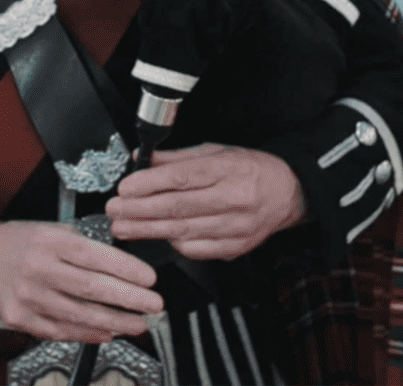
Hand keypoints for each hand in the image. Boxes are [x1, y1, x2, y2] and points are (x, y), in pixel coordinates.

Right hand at [0, 218, 161, 342]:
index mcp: (50, 241)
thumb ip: (84, 244)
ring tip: (138, 323)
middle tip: (154, 305)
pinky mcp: (21, 318)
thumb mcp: (52, 228)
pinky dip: (88, 333)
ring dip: (115, 322)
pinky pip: (61, 331)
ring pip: (80, 315)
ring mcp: (28, 297)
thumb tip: (122, 265)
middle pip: (92, 289)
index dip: (127, 270)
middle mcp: (38, 269)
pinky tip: (107, 332)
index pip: (96, 257)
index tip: (150, 279)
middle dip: (130, 300)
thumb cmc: (19, 241)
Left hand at [106, 143, 308, 260]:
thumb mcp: (216, 152)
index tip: (125, 188)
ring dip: (148, 231)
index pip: (183, 178)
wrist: (287, 193)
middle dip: (140, 211)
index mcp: (229, 169)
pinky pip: (197, 250)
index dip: (150, 185)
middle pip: (179, 207)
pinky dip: (174, 244)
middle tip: (115, 212)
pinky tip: (158, 237)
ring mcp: (236, 227)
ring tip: (124, 228)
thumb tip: (142, 161)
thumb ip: (177, 159)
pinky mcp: (236, 247)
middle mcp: (234, 198)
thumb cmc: (249, 170)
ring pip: (184, 231)